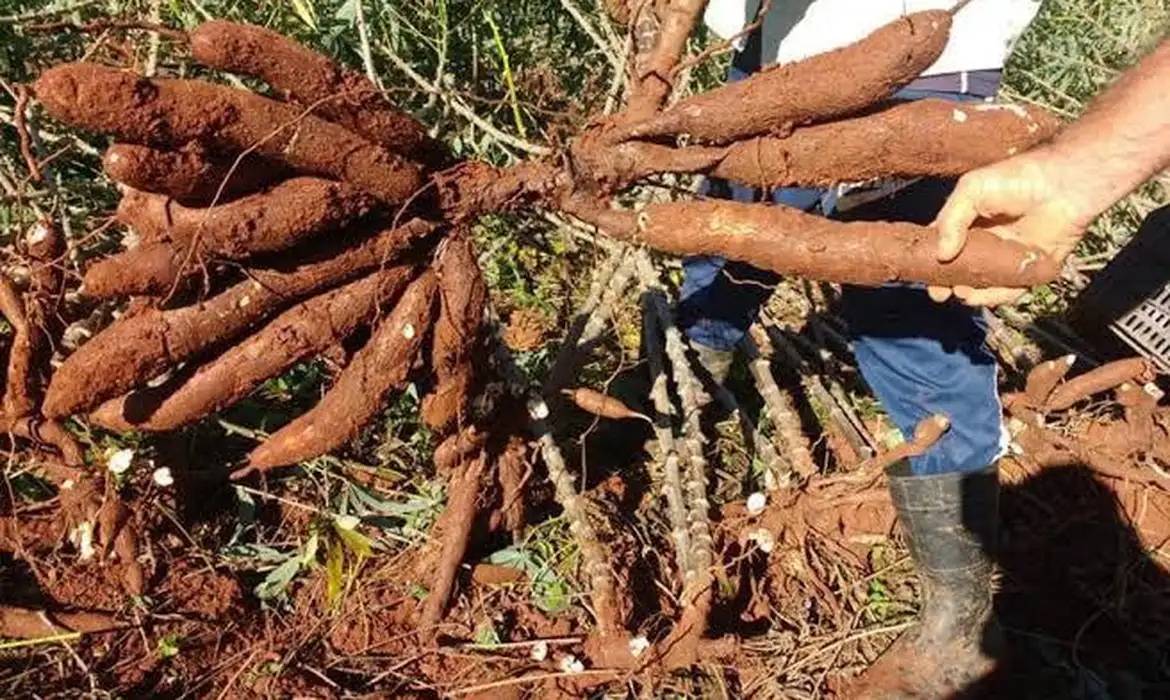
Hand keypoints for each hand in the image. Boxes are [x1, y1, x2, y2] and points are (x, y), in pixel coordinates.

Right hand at [929, 150, 1088, 306]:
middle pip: (963, 271)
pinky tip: (987, 294)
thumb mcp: (971, 190)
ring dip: (972, 294)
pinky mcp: (1031, 269)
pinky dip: (999, 296)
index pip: (946, 246)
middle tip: (941, 293)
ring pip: (986, 284)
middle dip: (949, 284)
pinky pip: (1013, 289)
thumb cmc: (1018, 178)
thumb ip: (951, 220)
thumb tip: (942, 254)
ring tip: (964, 293)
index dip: (933, 262)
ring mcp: (1009, 258)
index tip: (925, 277)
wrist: (1063, 184)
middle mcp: (988, 243)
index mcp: (970, 223)